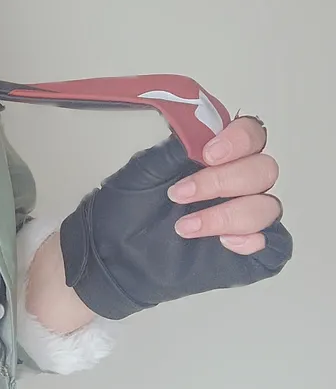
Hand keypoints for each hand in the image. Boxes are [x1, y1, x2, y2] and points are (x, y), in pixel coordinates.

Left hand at [58, 122, 291, 319]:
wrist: (112, 255)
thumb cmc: (127, 212)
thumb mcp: (144, 173)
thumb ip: (175, 151)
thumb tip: (202, 133)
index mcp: (219, 157)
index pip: (252, 135)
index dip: (239, 140)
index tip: (207, 154)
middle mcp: (239, 185)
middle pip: (264, 170)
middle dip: (223, 181)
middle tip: (180, 194)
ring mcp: (245, 218)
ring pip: (268, 206)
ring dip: (228, 214)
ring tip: (184, 227)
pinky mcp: (247, 253)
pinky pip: (275, 244)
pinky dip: (255, 241)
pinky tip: (225, 243)